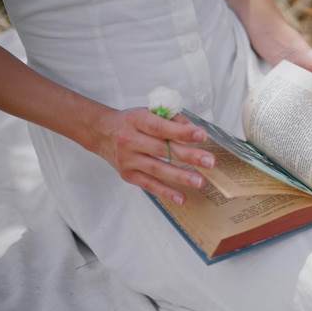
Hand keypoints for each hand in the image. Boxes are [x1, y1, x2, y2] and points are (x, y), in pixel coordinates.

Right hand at [94, 107, 214, 204]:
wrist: (102, 132)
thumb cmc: (131, 122)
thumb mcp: (148, 112)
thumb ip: (170, 119)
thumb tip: (191, 130)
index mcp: (136, 120)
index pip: (160, 127)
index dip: (181, 132)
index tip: (201, 135)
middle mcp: (130, 140)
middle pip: (162, 149)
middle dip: (189, 156)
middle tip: (209, 161)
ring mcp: (128, 159)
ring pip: (157, 169)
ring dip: (180, 176)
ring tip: (199, 181)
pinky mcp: (128, 175)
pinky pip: (149, 185)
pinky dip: (166, 192)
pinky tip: (181, 197)